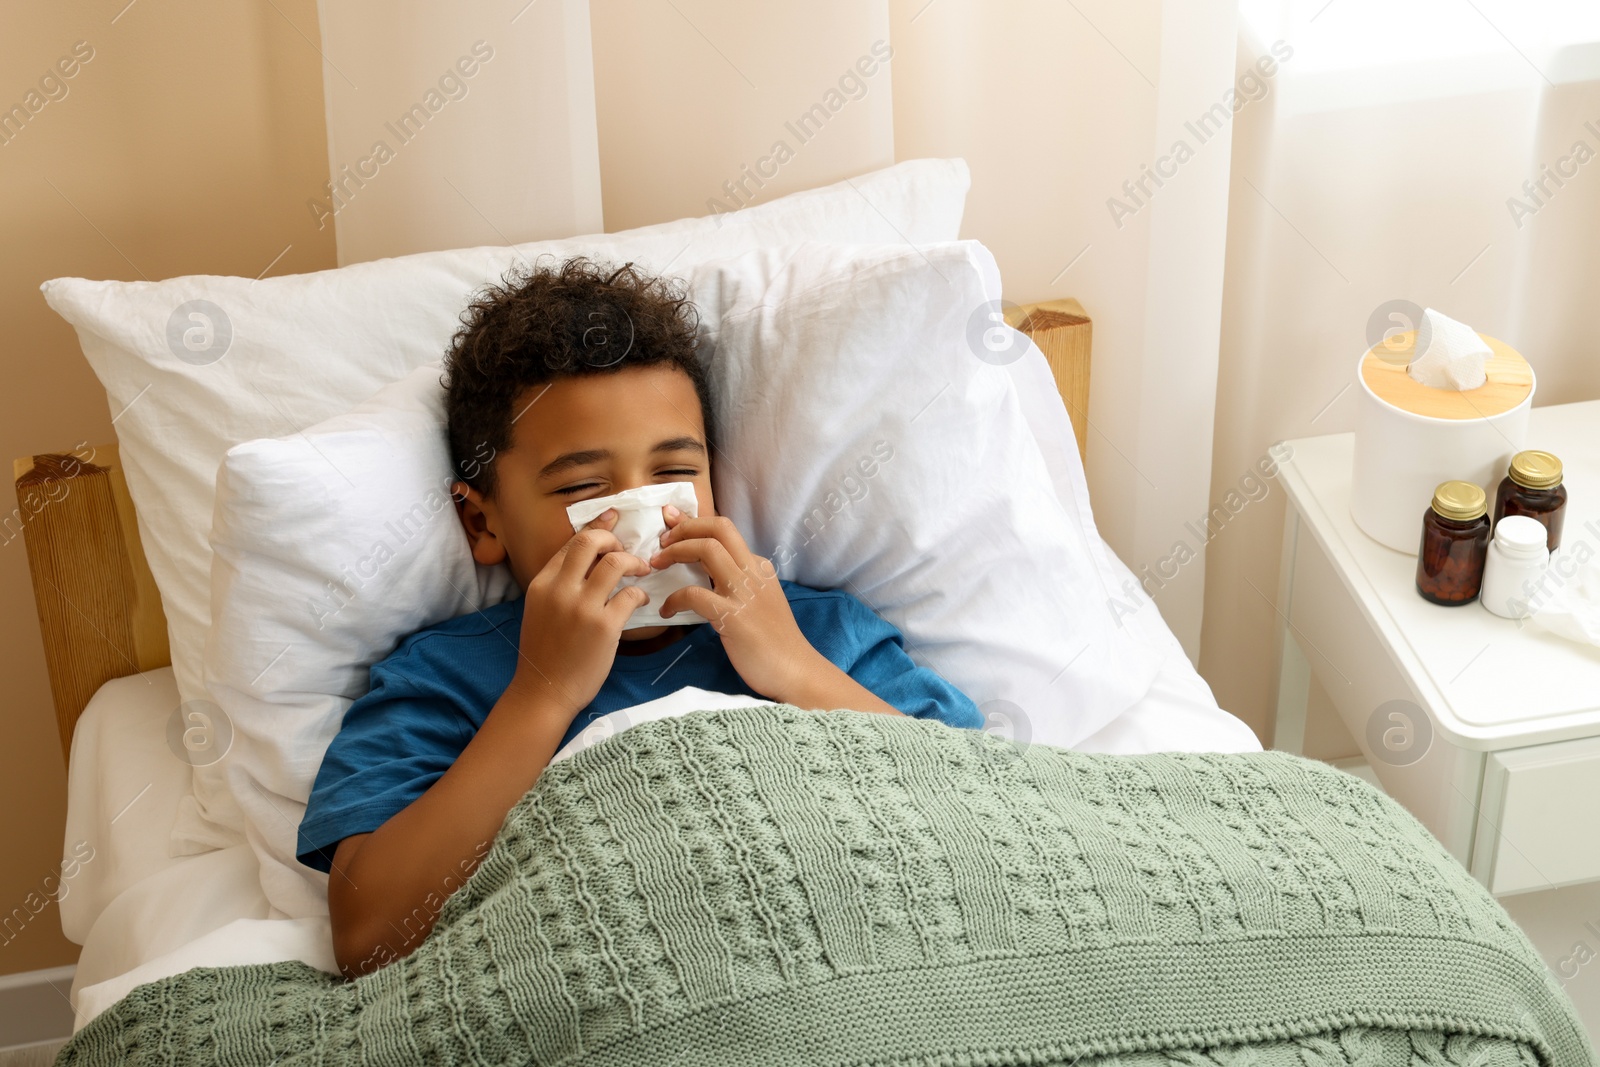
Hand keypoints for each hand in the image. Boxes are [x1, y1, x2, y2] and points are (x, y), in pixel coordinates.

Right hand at [505, 509, 651, 718]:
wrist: (544, 691)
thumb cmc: (546, 653)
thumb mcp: (541, 610)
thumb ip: (559, 584)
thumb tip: (587, 560)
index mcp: (542, 584)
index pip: (572, 544)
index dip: (596, 528)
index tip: (613, 518)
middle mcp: (560, 590)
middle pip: (591, 542)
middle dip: (613, 537)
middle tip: (626, 548)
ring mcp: (582, 608)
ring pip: (616, 563)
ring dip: (634, 562)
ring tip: (641, 571)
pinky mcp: (605, 627)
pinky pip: (631, 595)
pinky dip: (641, 593)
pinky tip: (642, 600)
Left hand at [651, 507, 823, 700]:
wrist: (795, 671)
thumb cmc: (775, 642)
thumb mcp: (761, 600)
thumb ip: (741, 582)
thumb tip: (710, 573)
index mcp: (759, 567)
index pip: (725, 530)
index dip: (694, 522)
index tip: (671, 522)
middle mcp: (754, 572)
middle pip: (718, 528)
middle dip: (684, 527)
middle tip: (662, 542)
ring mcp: (745, 593)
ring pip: (707, 550)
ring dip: (675, 552)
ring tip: (657, 566)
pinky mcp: (734, 617)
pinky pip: (694, 594)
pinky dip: (674, 599)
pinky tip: (666, 611)